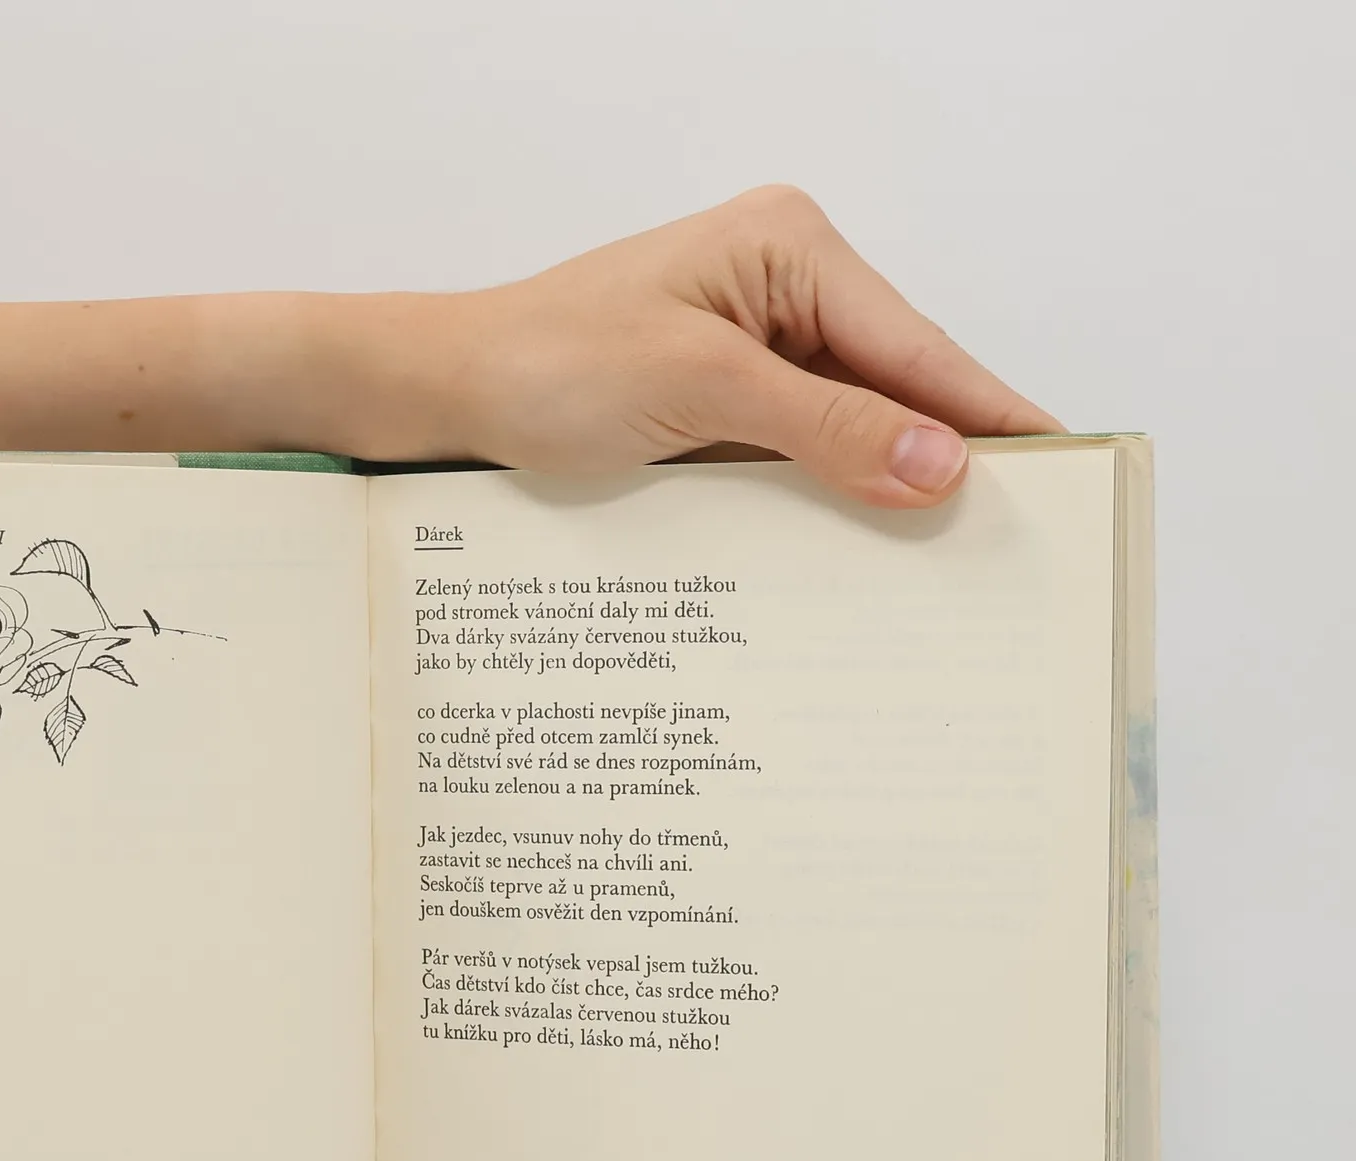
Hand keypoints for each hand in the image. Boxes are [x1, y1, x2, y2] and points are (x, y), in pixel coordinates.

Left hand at [365, 184, 1062, 504]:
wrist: (452, 393)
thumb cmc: (552, 365)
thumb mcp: (698, 390)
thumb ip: (823, 427)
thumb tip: (940, 464)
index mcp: (790, 249)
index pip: (913, 344)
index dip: (986, 411)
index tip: (1061, 463)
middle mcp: (783, 288)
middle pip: (892, 385)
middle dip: (945, 456)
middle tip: (1019, 535)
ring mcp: (754, 347)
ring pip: (850, 426)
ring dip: (887, 487)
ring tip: (956, 559)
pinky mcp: (724, 402)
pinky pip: (800, 453)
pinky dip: (829, 497)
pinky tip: (864, 549)